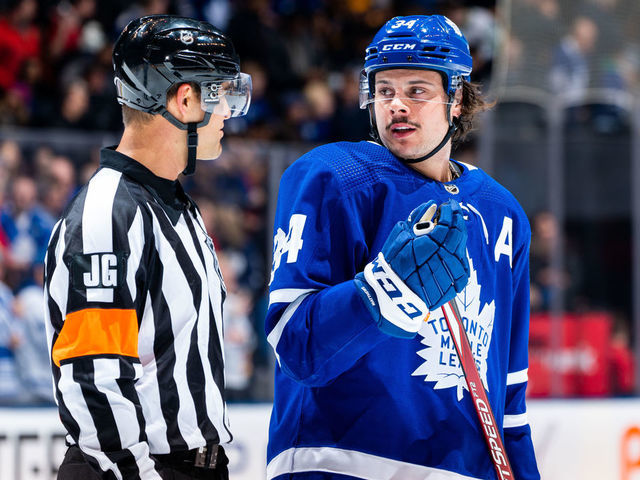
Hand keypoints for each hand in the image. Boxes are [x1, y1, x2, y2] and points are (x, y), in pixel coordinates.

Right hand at [355, 200, 469, 337]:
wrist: (394, 297)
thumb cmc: (393, 265)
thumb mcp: (399, 238)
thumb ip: (417, 219)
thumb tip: (431, 205)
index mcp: (430, 246)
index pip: (449, 223)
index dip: (450, 211)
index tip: (448, 205)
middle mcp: (444, 260)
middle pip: (459, 235)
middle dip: (457, 220)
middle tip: (453, 212)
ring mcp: (452, 275)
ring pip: (462, 250)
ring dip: (459, 237)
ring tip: (451, 231)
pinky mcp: (455, 286)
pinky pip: (462, 265)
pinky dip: (458, 254)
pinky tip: (451, 249)